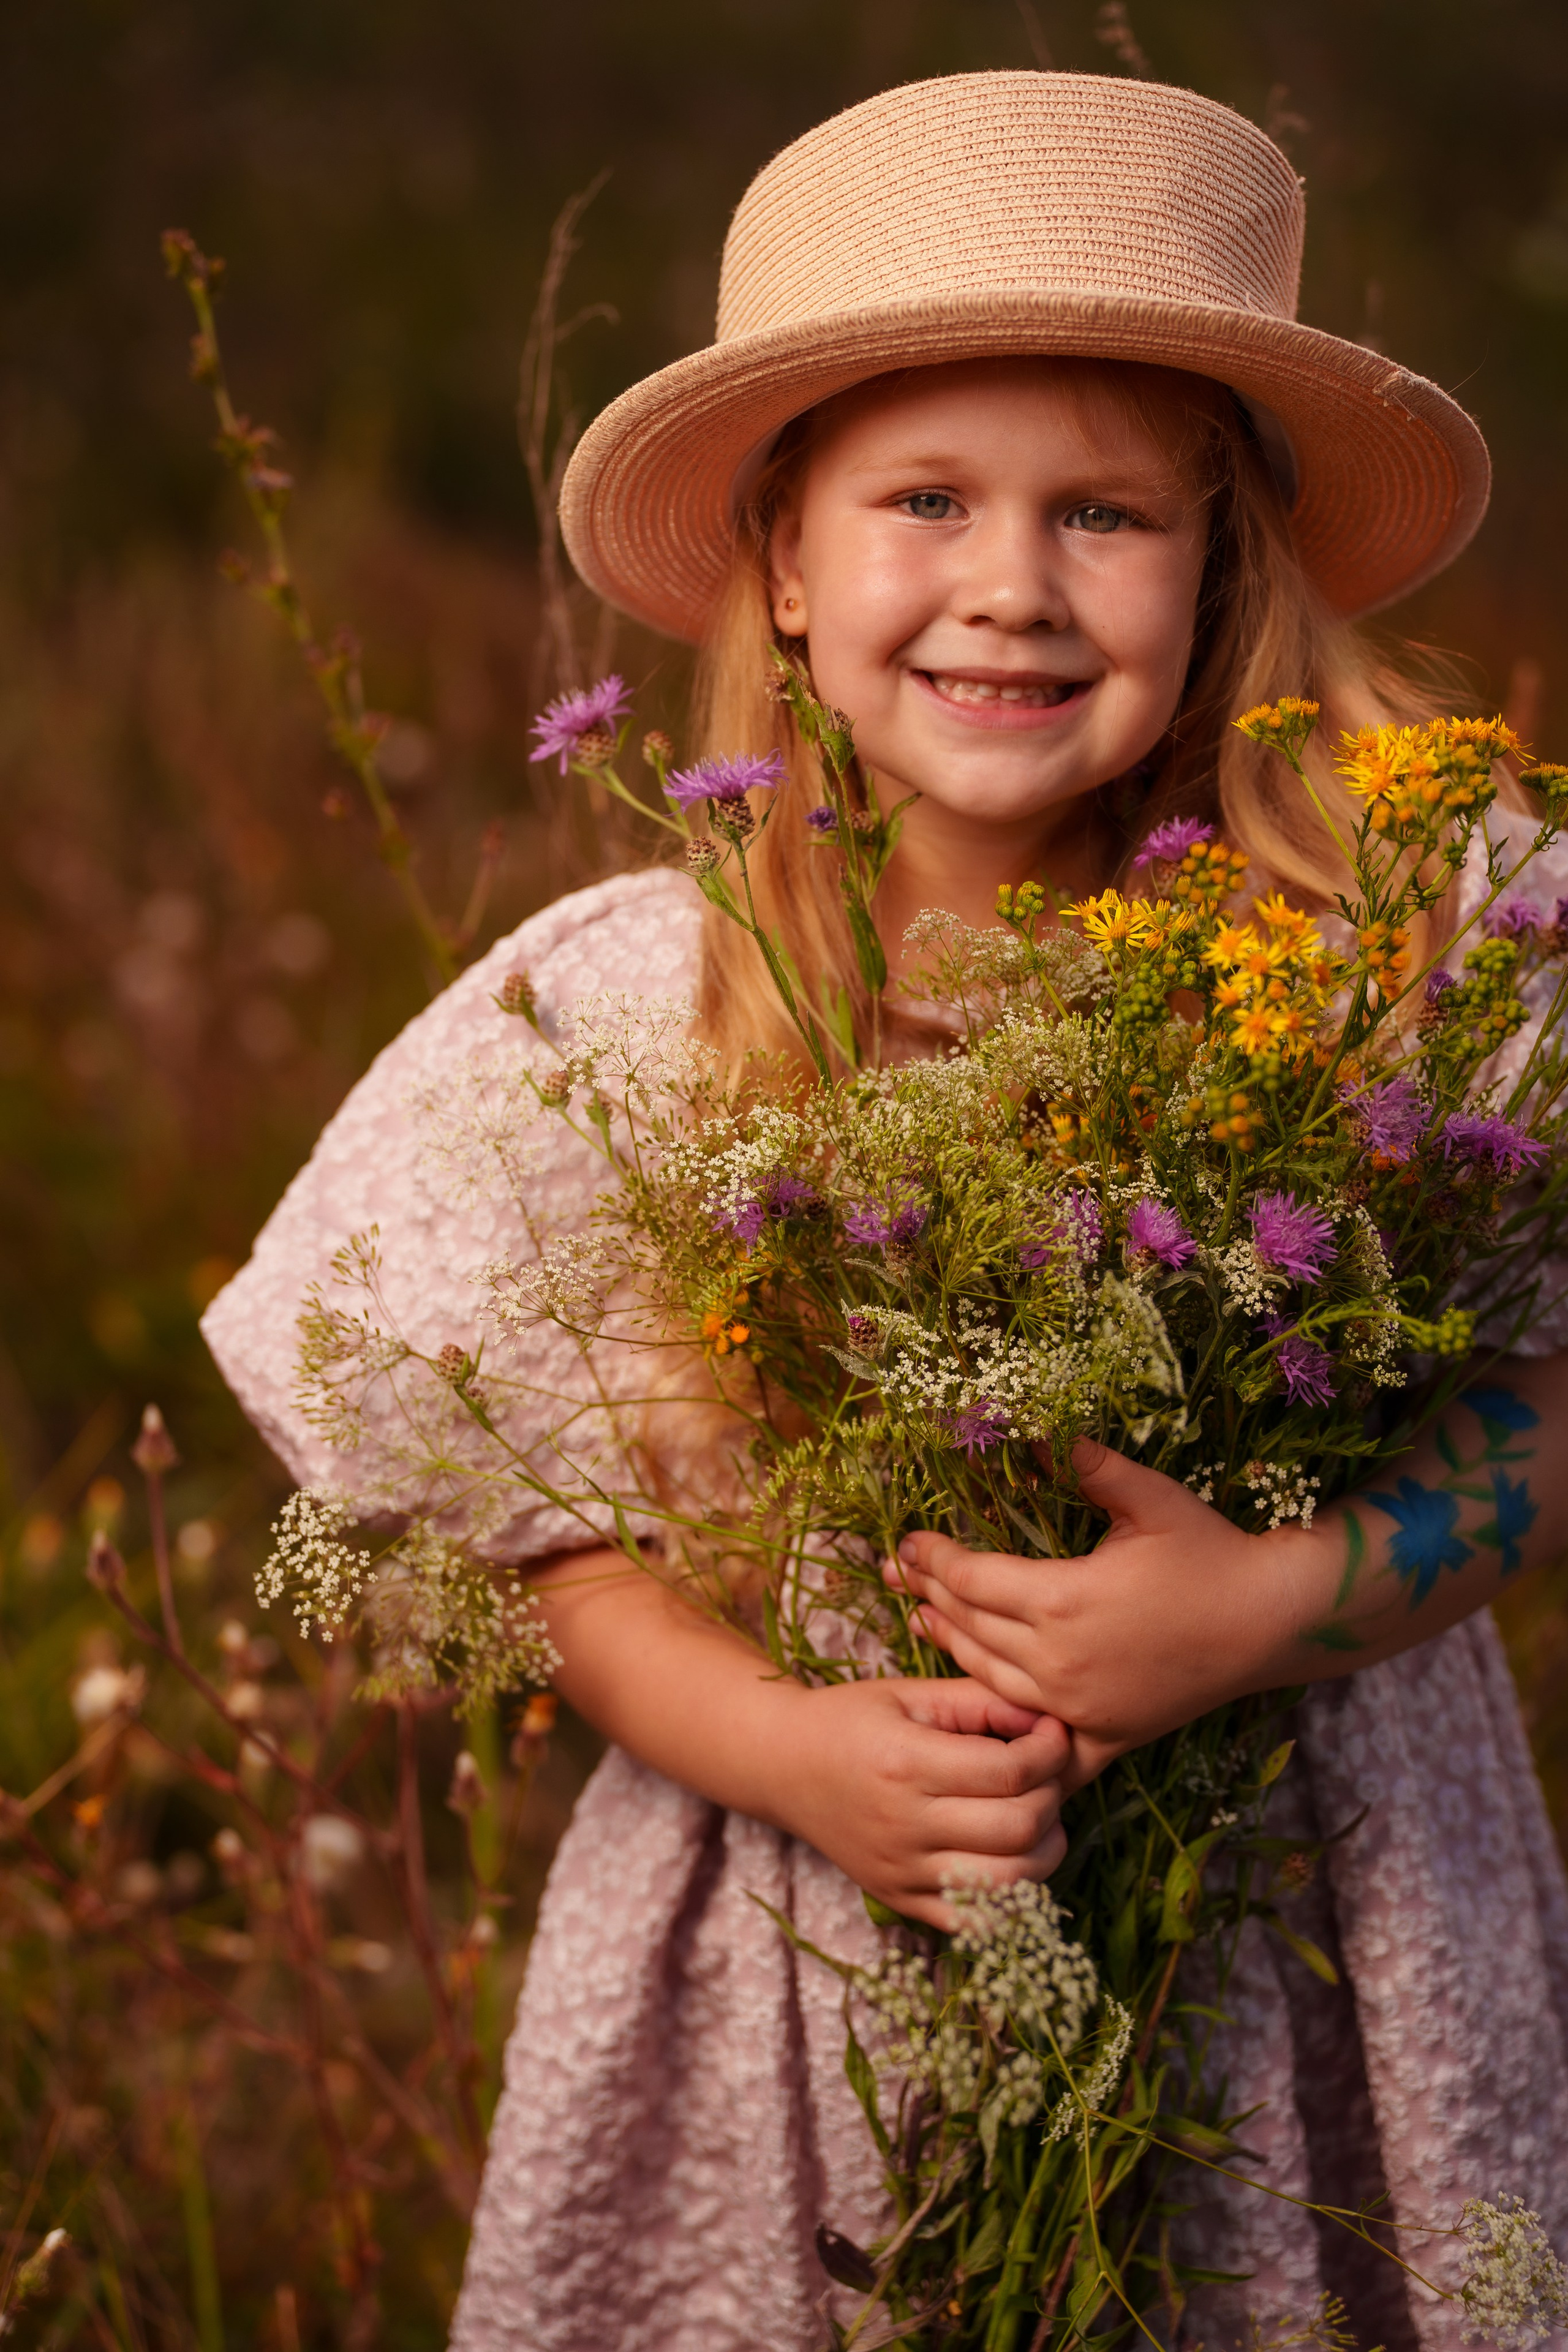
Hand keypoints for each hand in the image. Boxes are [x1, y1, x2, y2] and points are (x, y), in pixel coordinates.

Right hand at [772, 1675, 1070, 1929]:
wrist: (784, 1767)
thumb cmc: (851, 1720)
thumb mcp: (911, 1694)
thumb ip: (981, 1702)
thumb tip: (1050, 1722)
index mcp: (907, 1764)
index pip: (1011, 1772)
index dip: (1052, 1751)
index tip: (1056, 1734)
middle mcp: (905, 1825)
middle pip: (1018, 1828)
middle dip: (1052, 1796)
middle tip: (1048, 1774)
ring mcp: (903, 1873)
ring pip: (1009, 1884)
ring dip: (1044, 1849)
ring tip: (1038, 1817)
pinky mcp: (901, 1902)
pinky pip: (977, 1923)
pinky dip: (1011, 1896)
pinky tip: (1012, 1857)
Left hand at [886, 1441, 1317, 1780]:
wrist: (1271, 1621)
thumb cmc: (1210, 1552)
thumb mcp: (1150, 1497)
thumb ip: (1088, 1465)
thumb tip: (1033, 1430)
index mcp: (1062, 1599)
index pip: (972, 1579)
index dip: (934, 1560)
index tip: (908, 1543)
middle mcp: (1060, 1660)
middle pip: (971, 1626)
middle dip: (929, 1596)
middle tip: (896, 1575)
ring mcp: (1080, 1705)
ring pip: (990, 1678)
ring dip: (950, 1646)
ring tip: (921, 1621)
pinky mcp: (1105, 1734)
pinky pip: (1037, 1734)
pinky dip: (1003, 1718)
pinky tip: (979, 1705)